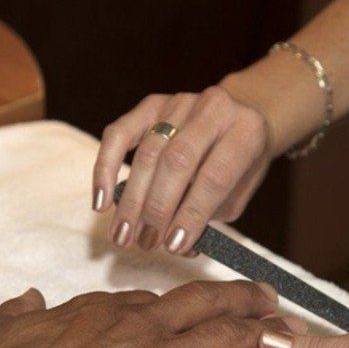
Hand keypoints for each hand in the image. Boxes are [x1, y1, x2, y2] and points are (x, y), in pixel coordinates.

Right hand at [0, 280, 301, 347]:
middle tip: (266, 296)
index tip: (191, 310)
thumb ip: (22, 312)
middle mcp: (144, 326)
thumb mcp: (4, 334)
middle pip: (204, 302)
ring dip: (262, 330)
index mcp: (106, 312)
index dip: (177, 306)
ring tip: (288, 329)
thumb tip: (28, 297)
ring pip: (228, 335)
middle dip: (239, 297)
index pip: (151, 301)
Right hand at [92, 86, 272, 253]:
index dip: (192, 214)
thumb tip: (176, 244)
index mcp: (246, 132)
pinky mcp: (152, 104)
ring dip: (132, 201)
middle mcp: (214, 108)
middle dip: (157, 209)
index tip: (174, 245)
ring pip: (147, 153)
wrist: (242, 116)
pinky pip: (119, 134)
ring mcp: (180, 102)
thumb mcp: (238, 193)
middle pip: (176, 162)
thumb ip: (211, 215)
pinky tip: (102, 202)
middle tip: (146, 243)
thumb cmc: (239, 164)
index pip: (215, 177)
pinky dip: (105, 169)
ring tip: (123, 235)